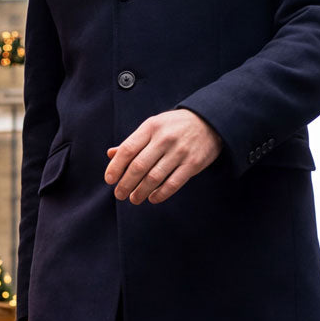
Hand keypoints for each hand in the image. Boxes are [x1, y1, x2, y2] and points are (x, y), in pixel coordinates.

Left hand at [105, 109, 221, 204]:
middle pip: (139, 166)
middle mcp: (164, 138)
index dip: (116, 167)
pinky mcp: (193, 164)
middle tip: (119, 195)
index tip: (109, 180)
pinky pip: (173, 184)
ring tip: (134, 199)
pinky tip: (153, 198)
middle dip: (126, 184)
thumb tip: (111, 155)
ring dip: (141, 192)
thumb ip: (134, 141)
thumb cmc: (174, 126)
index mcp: (151, 127)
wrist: (209, 122)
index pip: (128, 149)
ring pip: (154, 178)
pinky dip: (160, 194)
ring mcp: (179, 151)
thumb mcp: (153, 126)